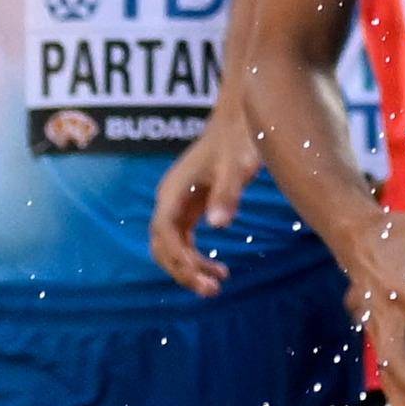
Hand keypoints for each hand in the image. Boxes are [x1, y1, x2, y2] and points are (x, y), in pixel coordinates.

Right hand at [143, 97, 266, 298]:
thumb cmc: (240, 138)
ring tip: (217, 284)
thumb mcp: (238, 167)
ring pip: (172, 245)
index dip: (180, 261)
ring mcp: (179, 201)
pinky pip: (185, 239)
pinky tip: (218, 268)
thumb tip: (219, 224)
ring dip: (189, 267)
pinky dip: (196, 257)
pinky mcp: (192, 203)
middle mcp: (170, 198)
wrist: (241, 115)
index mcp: (174, 191)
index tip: (204, 278)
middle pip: (163, 245)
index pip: (165, 234)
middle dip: (183, 270)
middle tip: (213, 290)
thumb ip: (228, 194)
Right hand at [341, 200, 404, 405]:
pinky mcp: (373, 331)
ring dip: (399, 398)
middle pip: (394, 357)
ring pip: (383, 369)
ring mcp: (374, 324)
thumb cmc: (402, 229)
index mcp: (399, 282)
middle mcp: (383, 309)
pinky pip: (382, 365)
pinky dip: (393, 390)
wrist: (353, 235)